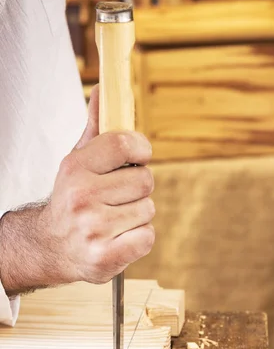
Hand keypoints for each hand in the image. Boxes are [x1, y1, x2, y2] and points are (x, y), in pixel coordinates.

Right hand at [0, 86, 154, 293]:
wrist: (50, 246)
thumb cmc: (71, 200)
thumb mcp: (77, 162)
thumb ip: (95, 128)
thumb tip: (103, 91)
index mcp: (76, 168)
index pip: (126, 144)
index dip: (141, 149)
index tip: (139, 156)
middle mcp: (82, 197)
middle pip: (145, 180)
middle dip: (137, 188)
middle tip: (117, 197)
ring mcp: (93, 229)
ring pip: (148, 209)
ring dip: (138, 214)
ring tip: (114, 219)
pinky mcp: (105, 257)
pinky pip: (148, 237)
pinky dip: (139, 238)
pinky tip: (119, 237)